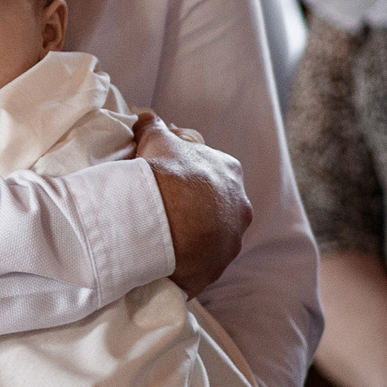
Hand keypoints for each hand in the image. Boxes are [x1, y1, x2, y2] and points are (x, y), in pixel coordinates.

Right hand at [133, 112, 249, 295]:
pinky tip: (166, 262)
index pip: (214, 175)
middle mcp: (239, 208)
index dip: (191, 180)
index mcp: (230, 173)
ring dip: (194, 241)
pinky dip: (186, 266)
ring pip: (212, 241)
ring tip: (164, 240)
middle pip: (218, 211)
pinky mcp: (215, 269)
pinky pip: (200, 268)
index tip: (171, 185)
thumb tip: (147, 117)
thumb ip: (155, 127)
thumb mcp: (157, 140)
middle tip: (167, 214)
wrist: (158, 216)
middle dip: (197, 213)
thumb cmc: (163, 173)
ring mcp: (230, 242)